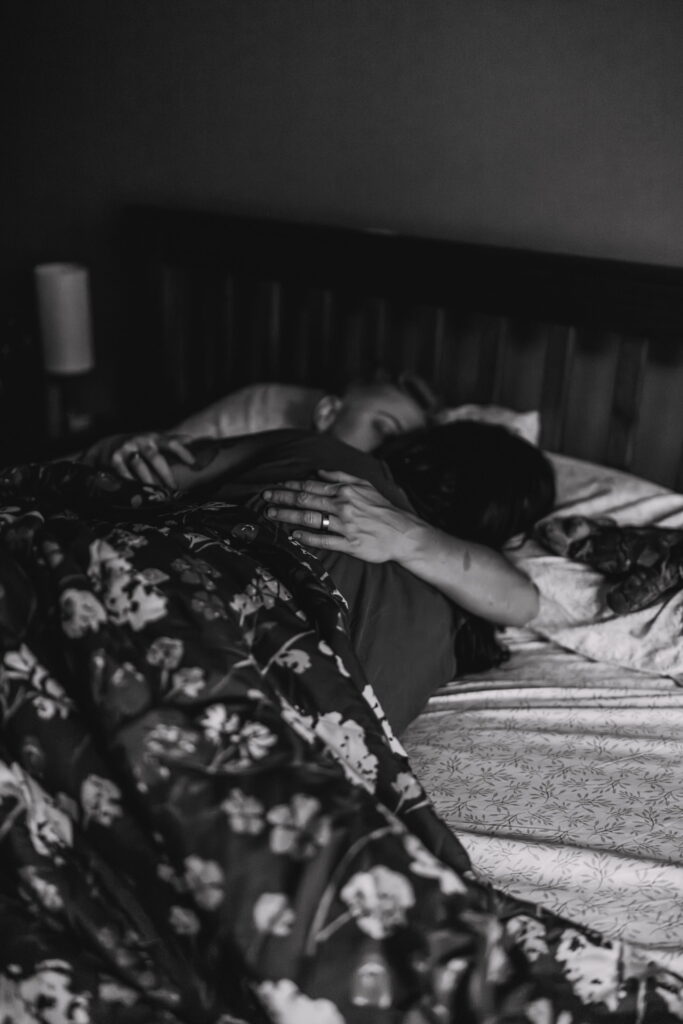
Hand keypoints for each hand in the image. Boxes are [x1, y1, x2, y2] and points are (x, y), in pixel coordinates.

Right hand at [108, 432, 195, 488]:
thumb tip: (191, 440)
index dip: (182, 451)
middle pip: (154, 457)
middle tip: (174, 488)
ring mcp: (126, 449)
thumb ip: (171, 440)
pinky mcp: (114, 459)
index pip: (170, 442)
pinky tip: (138, 491)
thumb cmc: (138, 445)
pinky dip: (131, 482)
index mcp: (153, 437)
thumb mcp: (154, 439)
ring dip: (149, 480)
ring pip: (139, 466)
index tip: (193, 463)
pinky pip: (123, 472)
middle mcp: (140, 441)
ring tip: (158, 492)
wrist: (108, 444)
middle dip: (165, 473)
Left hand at [262, 470, 419, 562]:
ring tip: (272, 514)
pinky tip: (294, 534)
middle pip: (306, 501)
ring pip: (310, 519)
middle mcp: (343, 507)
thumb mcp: (365, 485)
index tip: (275, 486)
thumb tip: (319, 472)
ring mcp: (346, 526)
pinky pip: (324, 539)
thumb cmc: (382, 509)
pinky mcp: (350, 544)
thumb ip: (341, 477)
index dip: (291, 486)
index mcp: (345, 491)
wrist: (402, 533)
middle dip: (282, 498)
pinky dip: (308, 537)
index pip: (312, 486)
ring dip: (288, 516)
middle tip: (265, 498)